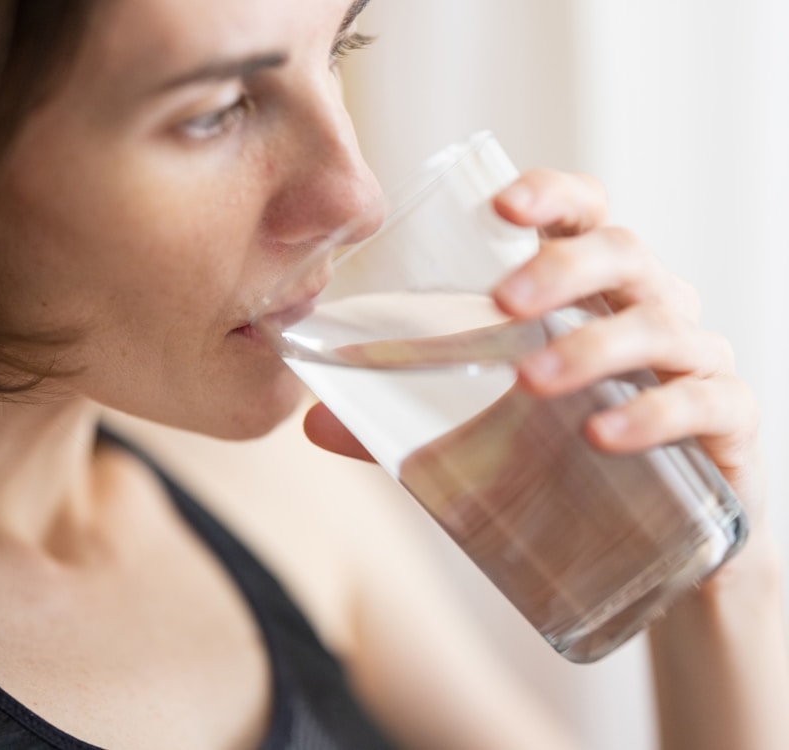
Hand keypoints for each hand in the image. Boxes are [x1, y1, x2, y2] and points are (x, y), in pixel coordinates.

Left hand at [306, 168, 764, 525]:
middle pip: (623, 253)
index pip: (583, 217)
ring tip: (533, 382)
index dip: (551, 196)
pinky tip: (605, 437)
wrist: (654, 546)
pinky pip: (705, 402)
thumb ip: (403, 423)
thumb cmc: (562, 462)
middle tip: (504, 304)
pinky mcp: (726, 423)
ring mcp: (694, 362)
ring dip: (594, 345)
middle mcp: (648, 309)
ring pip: (660, 323)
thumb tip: (312, 423)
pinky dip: (655, 414)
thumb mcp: (481, 434)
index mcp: (590, 293)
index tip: (502, 207)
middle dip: (563, 268)